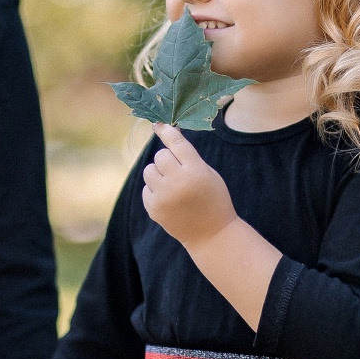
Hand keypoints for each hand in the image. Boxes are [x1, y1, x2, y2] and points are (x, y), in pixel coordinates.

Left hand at [142, 123, 238, 246]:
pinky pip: (146, 189)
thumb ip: (189, 156)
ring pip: (149, 171)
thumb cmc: (213, 199)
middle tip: (177, 171)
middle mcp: (178, 182)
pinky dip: (155, 191)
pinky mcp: (154, 208)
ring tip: (171, 185)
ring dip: (158, 174)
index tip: (158, 124)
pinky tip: (169, 200)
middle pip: (160, 156)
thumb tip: (170, 132)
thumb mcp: (207, 173)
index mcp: (196, 171)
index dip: (166, 131)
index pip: (176, 144)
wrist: (211, 234)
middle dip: (167, 160)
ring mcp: (164, 196)